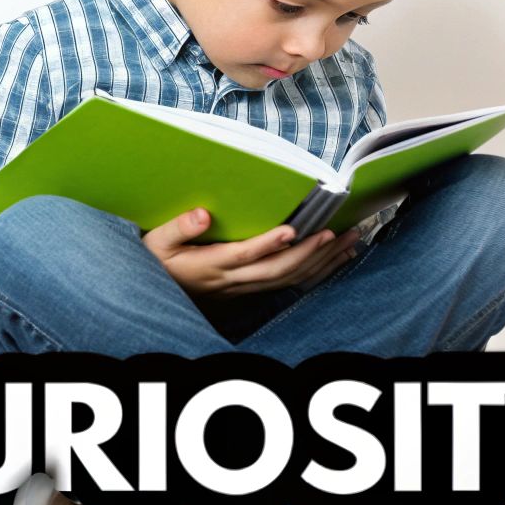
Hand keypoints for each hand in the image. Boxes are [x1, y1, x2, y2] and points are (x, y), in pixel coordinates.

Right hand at [142, 208, 360, 299]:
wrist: (156, 290)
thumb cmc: (158, 259)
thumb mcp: (157, 242)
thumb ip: (178, 227)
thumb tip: (202, 214)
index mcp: (209, 265)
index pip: (243, 255)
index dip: (267, 245)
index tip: (290, 230)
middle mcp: (231, 280)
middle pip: (275, 271)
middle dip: (308, 253)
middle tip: (334, 233)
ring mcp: (243, 287)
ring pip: (288, 280)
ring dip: (320, 262)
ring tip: (348, 241)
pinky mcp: (251, 288)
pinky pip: (289, 284)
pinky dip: (316, 272)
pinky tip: (337, 258)